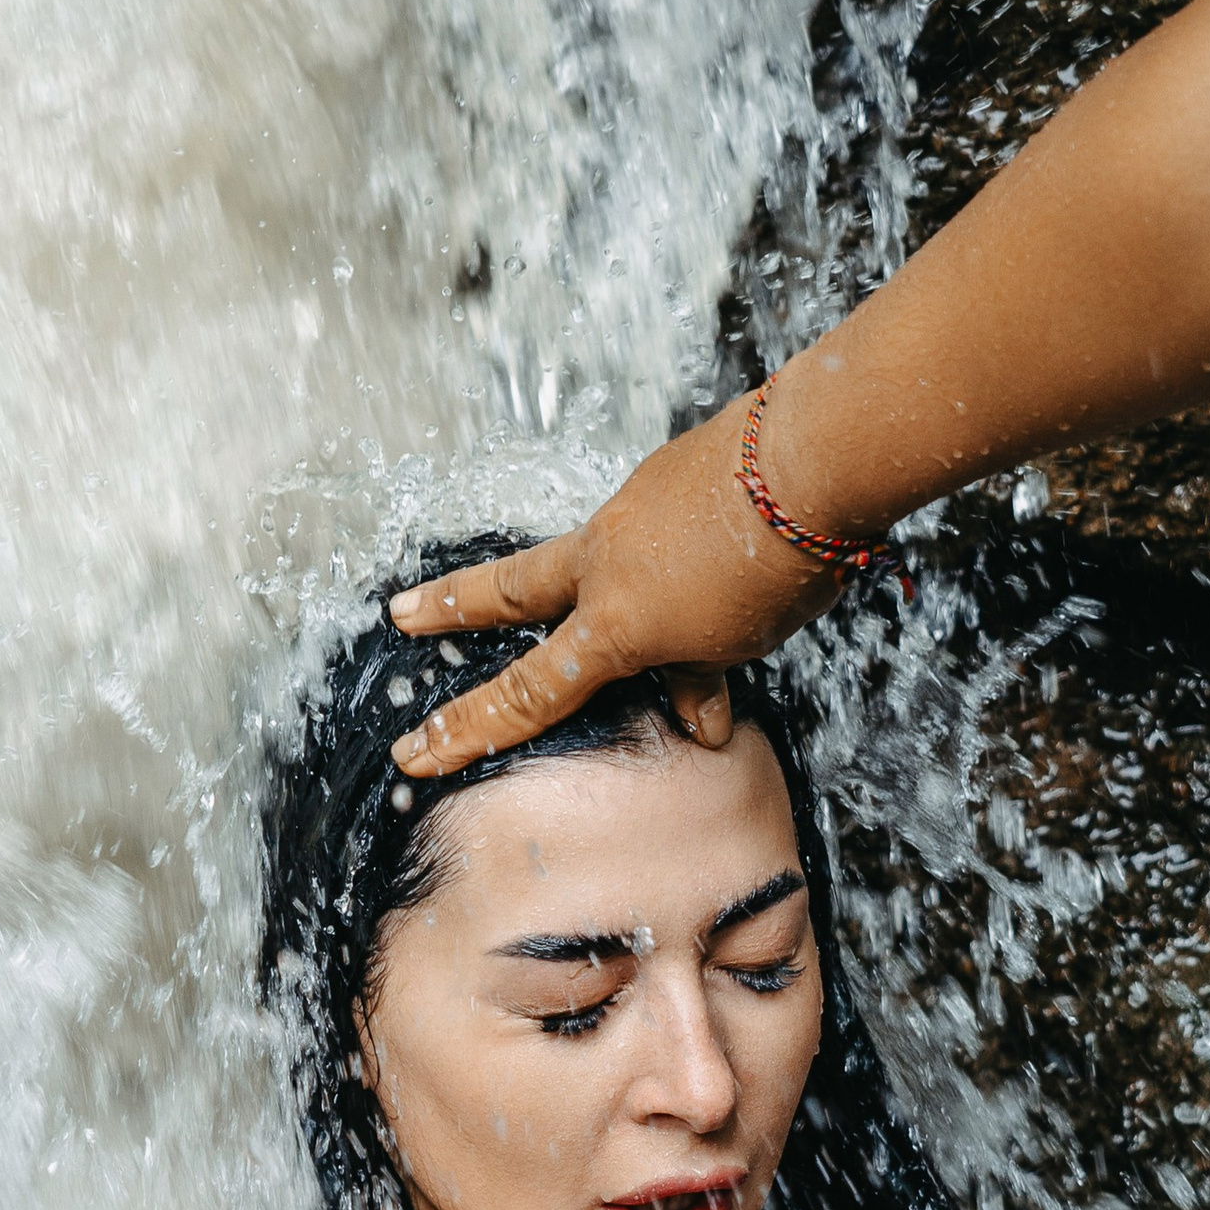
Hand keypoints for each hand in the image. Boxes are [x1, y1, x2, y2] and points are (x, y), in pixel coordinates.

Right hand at [385, 397, 836, 779]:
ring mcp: (625, 513)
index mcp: (614, 625)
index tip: (416, 748)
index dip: (468, 728)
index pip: (527, 693)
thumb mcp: (739, 643)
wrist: (810, 460)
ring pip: (571, 555)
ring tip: (588, 587)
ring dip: (559, 578)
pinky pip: (635, 529)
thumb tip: (701, 725)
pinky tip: (686, 548)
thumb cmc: (778, 567)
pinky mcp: (657, 478)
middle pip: (507, 592)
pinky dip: (645, 553)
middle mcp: (602, 564)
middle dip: (451, 608)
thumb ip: (702, 678)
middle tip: (400, 613)